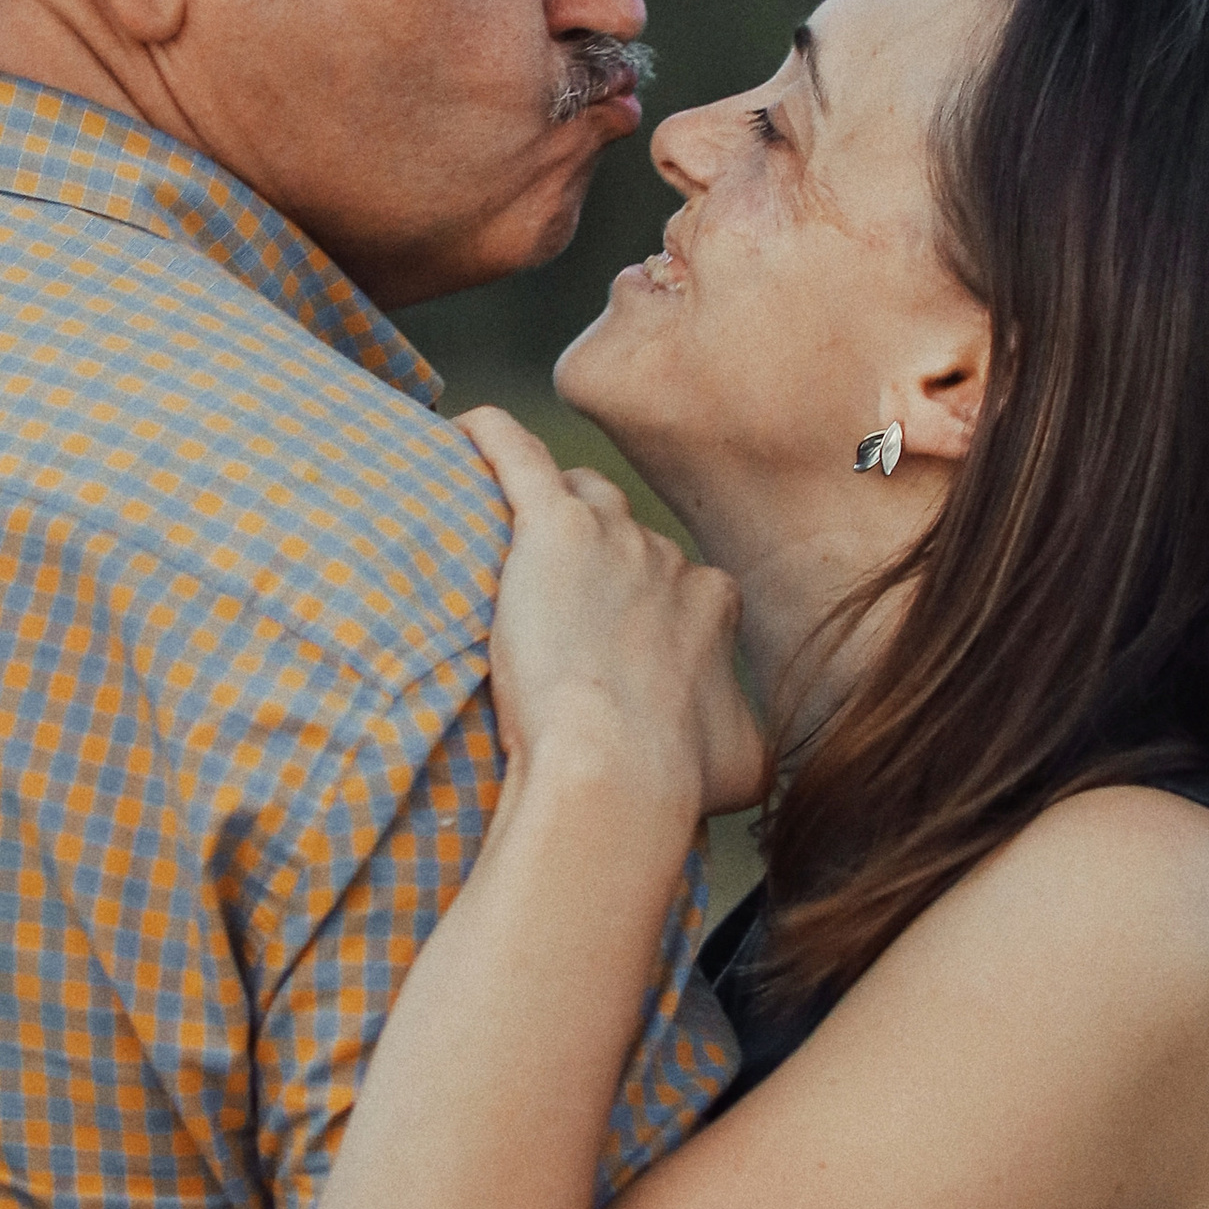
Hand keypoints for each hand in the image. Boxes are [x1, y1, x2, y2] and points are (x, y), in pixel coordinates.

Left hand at [460, 410, 765, 821]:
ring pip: (578, 492)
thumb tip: (750, 758)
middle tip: (549, 604)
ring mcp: (613, 536)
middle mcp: (668, 557)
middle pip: (622, 530)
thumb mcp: (743, 764)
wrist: (621, 766)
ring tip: (501, 533)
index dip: (635, 603)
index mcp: (711, 601)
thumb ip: (745, 738)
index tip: (601, 642)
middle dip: (593, 557)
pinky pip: (517, 456)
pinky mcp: (553, 529)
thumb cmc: (675, 779)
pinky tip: (459, 430)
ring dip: (550, 506)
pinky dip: (490, 439)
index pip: (669, 577)